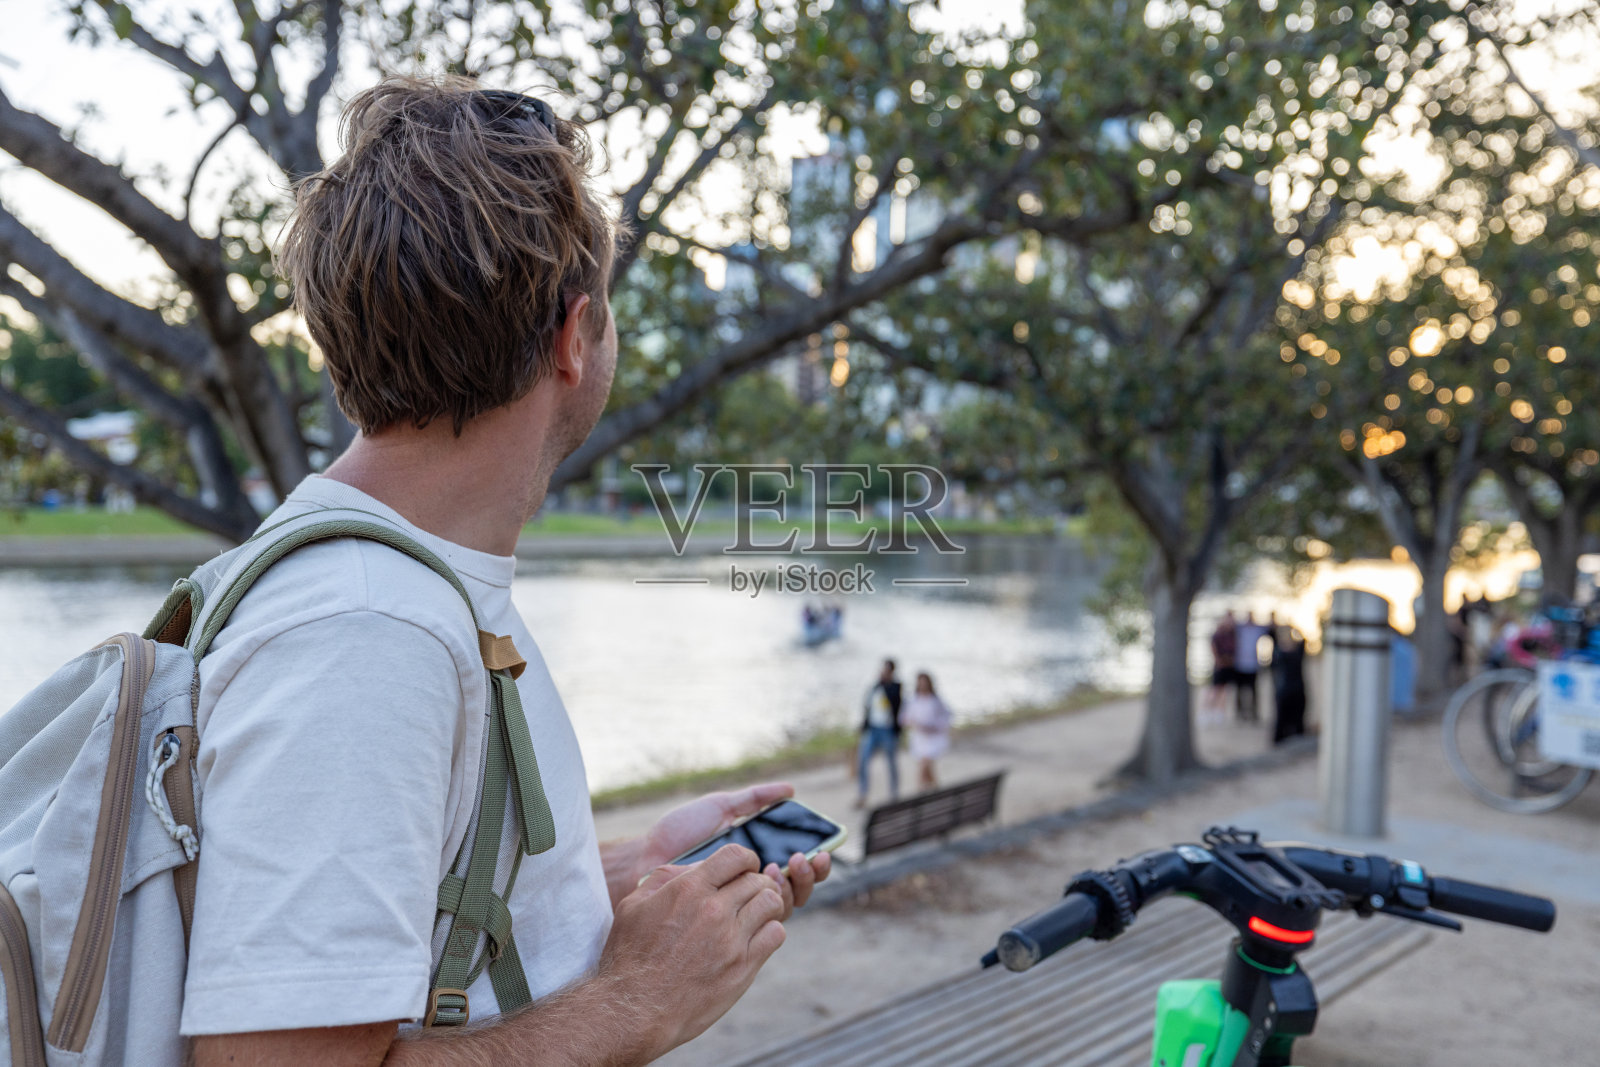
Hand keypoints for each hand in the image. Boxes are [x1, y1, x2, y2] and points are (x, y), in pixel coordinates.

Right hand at [600, 845, 787, 1057]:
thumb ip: (665, 879)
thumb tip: (697, 868)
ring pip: (772, 903)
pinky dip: (771, 931)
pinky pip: (775, 934)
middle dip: (756, 882)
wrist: (635, 1009)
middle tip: (748, 896)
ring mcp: (731, 939)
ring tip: (755, 914)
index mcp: (688, 889)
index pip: (736, 856)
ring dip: (767, 905)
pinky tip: (756, 938)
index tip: (744, 869)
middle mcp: (714, 910)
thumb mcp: (634, 905)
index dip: (745, 859)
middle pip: (757, 880)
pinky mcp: (742, 967)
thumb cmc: (629, 957)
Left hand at [632, 782, 830, 918]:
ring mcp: (740, 908)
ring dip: (794, 888)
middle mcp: (751, 887)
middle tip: (803, 860)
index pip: (796, 868)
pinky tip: (766, 884)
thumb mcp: (720, 808)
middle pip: (797, 889)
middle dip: (810, 876)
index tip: (822, 849)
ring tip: (784, 867)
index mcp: (753, 862)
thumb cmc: (680, 833)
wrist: (647, 858)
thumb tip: (790, 790)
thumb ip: (754, 800)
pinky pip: (760, 923)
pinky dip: (772, 905)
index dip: (816, 862)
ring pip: (784, 907)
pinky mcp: (726, 926)